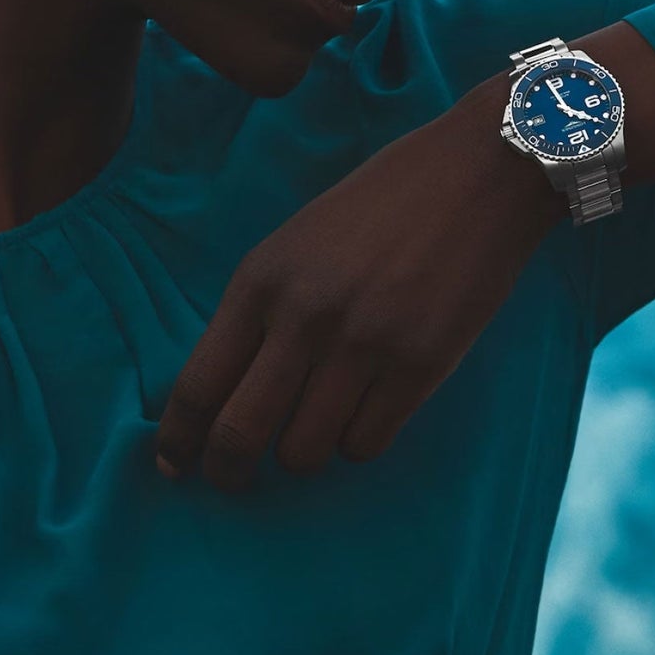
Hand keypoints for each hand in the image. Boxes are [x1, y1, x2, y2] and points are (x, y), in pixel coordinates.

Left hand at [152, 84, 565, 492]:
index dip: (179, 439)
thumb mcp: (299, 240)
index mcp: (262, 279)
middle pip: (240, 433)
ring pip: (305, 451)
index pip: (198, 384)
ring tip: (317, 428)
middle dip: (228, 472)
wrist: (479, 173)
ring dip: (303, 453)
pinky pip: (365, 444)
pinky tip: (366, 411)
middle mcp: (304, 317)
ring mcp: (363, 345)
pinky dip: (357, 441)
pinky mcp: (420, 366)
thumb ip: (262, 307)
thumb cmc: (384, 200)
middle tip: (234, 481)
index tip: (175, 465)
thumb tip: (228, 388)